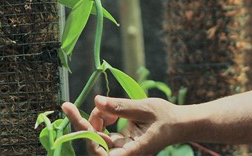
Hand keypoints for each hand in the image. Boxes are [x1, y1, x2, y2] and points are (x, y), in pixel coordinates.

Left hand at [63, 95, 179, 154]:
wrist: (178, 124)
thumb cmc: (165, 117)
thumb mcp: (145, 108)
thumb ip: (120, 106)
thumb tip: (97, 100)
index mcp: (132, 151)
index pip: (102, 153)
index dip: (85, 136)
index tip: (73, 114)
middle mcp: (124, 154)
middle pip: (94, 144)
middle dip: (86, 123)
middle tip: (73, 105)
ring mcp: (120, 149)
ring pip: (96, 138)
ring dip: (95, 120)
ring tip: (104, 105)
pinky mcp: (119, 143)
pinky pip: (103, 134)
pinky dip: (102, 120)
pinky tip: (109, 111)